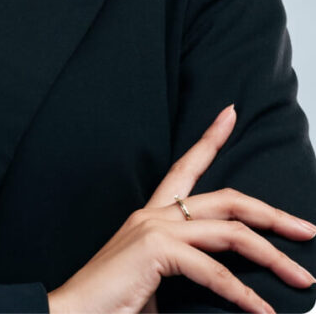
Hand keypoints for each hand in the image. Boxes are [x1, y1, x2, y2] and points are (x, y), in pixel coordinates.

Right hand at [47, 104, 315, 313]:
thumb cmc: (110, 305)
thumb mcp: (157, 283)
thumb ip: (187, 273)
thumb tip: (227, 290)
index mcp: (151, 216)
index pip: (185, 167)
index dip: (210, 138)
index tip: (230, 114)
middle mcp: (154, 214)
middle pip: (227, 199)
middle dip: (273, 213)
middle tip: (306, 229)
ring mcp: (154, 228)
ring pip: (231, 231)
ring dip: (273, 255)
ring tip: (301, 279)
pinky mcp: (155, 249)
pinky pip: (215, 271)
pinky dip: (244, 294)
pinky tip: (261, 311)